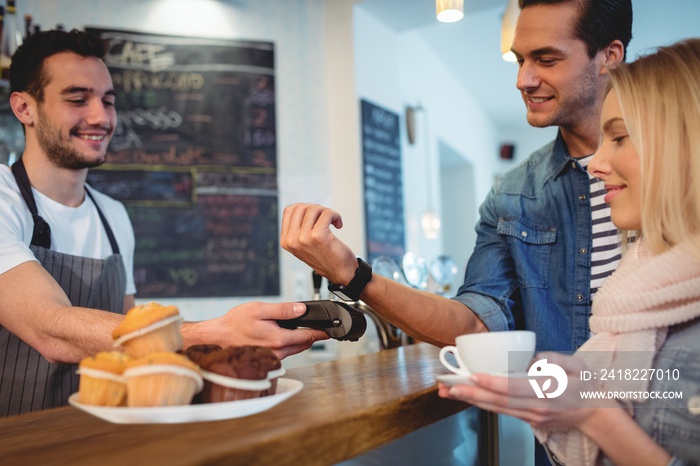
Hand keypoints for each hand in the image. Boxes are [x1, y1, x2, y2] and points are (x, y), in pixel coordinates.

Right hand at [184, 301, 329, 359]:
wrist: (217, 339)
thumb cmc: (234, 324)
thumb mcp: (260, 309)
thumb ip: (283, 310)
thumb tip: (301, 310)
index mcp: (279, 340)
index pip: (308, 337)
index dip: (321, 332)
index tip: (331, 330)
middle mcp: (277, 352)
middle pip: (304, 345)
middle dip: (312, 336)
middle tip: (319, 327)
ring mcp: (272, 358)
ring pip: (295, 350)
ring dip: (300, 340)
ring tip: (301, 329)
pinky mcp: (266, 360)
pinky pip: (284, 353)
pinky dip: (289, 344)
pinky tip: (283, 335)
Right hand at [280, 203, 357, 283]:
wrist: (340, 272)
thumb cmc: (325, 257)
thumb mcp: (304, 245)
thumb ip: (298, 228)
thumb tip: (301, 207)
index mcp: (286, 241)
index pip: (289, 211)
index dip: (305, 208)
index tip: (316, 216)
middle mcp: (292, 240)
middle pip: (301, 207)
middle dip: (317, 209)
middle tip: (326, 218)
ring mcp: (304, 238)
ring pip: (314, 209)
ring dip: (327, 212)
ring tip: (333, 221)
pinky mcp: (318, 236)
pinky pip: (327, 214)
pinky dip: (335, 215)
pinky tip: (338, 224)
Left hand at [438, 352, 610, 428]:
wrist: (596, 414)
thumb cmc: (586, 385)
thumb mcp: (578, 366)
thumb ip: (555, 360)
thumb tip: (533, 358)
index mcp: (548, 391)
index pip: (515, 387)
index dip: (492, 382)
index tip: (474, 375)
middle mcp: (537, 406)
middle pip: (499, 400)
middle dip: (472, 393)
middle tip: (449, 387)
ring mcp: (532, 416)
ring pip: (497, 408)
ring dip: (472, 400)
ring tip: (450, 392)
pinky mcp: (528, 420)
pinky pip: (502, 411)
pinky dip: (483, 404)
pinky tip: (469, 397)